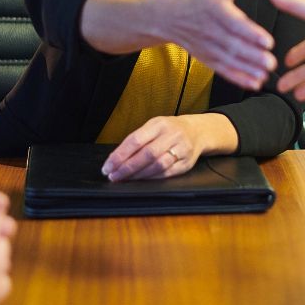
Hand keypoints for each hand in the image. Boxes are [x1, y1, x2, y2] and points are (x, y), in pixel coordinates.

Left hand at [101, 114, 232, 180]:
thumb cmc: (169, 130)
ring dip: (138, 175)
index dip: (120, 155)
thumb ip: (137, 140)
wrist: (197, 132)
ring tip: (124, 179)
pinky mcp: (186, 163)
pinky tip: (140, 180)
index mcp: (159, 124)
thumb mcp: (153, 126)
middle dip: (127, 167)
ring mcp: (181, 149)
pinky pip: (166, 173)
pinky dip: (151, 178)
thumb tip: (115, 158)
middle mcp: (172, 135)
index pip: (135, 140)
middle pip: (147, 154)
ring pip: (157, 165)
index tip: (108, 166)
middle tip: (113, 176)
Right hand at [166, 0, 275, 89]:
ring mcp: (208, 47)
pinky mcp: (207, 59)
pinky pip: (223, 70)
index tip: (268, 41)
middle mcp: (210, 31)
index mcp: (215, 10)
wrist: (171, 18)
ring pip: (229, 60)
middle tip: (271, 62)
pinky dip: (238, 78)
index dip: (251, 33)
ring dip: (247, 69)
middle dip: (252, 55)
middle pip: (233, 45)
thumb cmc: (200, 0)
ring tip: (265, 74)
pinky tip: (254, 83)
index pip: (235, 24)